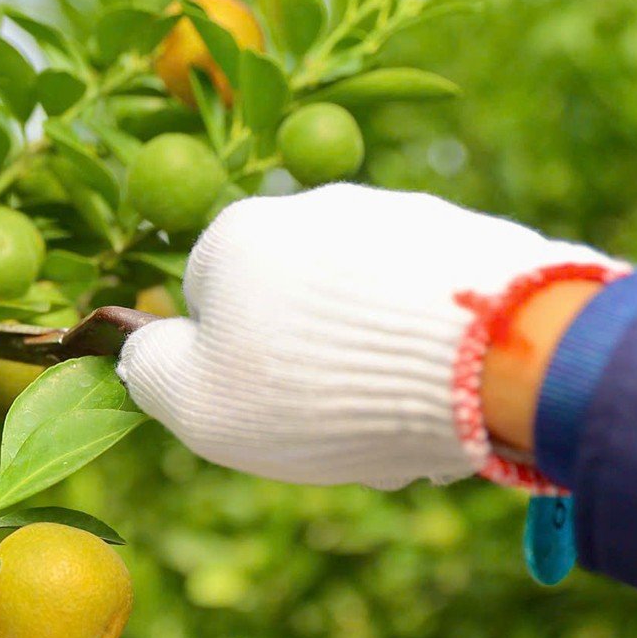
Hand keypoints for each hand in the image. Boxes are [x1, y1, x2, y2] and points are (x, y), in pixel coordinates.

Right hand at [117, 184, 620, 489]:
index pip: (207, 301)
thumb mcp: (197, 405)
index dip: (227, 365)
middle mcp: (316, 207)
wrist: (491, 358)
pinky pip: (432, 306)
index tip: (262, 409)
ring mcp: (402, 215)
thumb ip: (151, 373)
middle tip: (337, 431)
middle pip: (292, 305)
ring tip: (405, 422)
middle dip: (310, 369)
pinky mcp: (477, 235)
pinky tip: (457, 396)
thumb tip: (145, 350)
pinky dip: (436, 352)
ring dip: (374, 367)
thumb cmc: (319, 388)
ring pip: (367, 310)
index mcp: (238, 235)